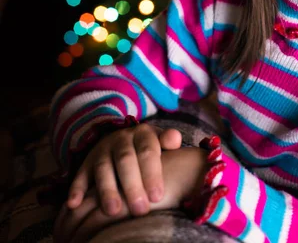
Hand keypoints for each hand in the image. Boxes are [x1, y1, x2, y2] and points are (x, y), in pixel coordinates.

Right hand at [54, 147, 208, 242]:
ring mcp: (102, 150)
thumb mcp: (160, 141)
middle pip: (125, 160)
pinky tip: (74, 204)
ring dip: (107, 189)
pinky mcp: (86, 162)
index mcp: (142, 134)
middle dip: (132, 185)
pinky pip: (80, 174)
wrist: (124, 139)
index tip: (157, 196)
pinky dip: (76, 189)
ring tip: (112, 211)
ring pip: (103, 168)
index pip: (147, 151)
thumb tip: (175, 139)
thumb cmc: (148, 150)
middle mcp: (121, 139)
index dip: (152, 173)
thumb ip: (169, 141)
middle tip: (140, 209)